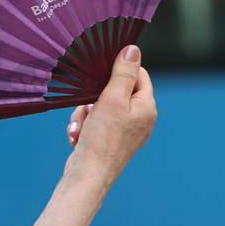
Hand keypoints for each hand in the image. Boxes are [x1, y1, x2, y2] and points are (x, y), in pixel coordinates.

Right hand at [65, 45, 156, 186]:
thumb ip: (123, 72)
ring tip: (81, 126)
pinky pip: (96, 122)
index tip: (101, 76)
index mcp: (147, 108)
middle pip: (116, 90)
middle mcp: (140, 119)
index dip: (118, 71)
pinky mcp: (110, 140)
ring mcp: (126, 131)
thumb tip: (133, 49)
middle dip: (95, 97)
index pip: (139, 74)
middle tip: (88, 107)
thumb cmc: (102, 139)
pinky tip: (78, 135)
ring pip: (102, 106)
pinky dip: (84, 126)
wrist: (87, 176)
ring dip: (86, 113)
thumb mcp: (112, 98)